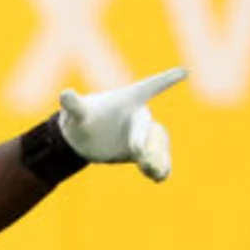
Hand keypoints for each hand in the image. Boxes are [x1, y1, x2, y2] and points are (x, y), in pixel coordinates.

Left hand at [58, 67, 188, 182]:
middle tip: (138, 154)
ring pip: (157, 143)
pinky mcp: (142, 152)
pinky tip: (159, 178)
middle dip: (145, 139)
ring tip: (149, 170)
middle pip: (148, 126)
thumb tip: (64, 95)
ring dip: (157, 156)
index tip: (185, 71)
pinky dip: (160, 167)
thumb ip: (74, 105)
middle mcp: (139, 116)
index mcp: (129, 100)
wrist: (84, 138)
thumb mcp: (77, 114)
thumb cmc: (82, 118)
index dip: (167, 79)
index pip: (150, 87)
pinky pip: (158, 158)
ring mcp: (143, 134)